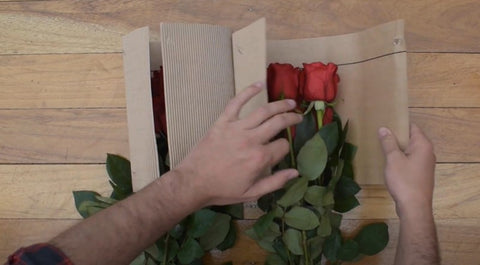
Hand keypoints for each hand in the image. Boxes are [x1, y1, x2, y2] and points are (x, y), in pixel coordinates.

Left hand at [174, 82, 301, 205]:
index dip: (285, 147)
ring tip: (290, 102)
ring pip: (264, 111)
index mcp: (260, 158)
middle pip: (278, 123)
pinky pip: (237, 102)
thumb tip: (295, 172)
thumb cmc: (222, 190)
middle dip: (292, 118)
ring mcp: (237, 128)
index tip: (281, 150)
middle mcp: (251, 139)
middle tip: (299, 116)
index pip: (283, 145)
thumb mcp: (252, 193)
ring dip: (280, 105)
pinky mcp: (223, 122)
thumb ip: (275, 182)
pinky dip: (248, 91)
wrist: (193, 182)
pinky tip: (260, 84)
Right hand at [378, 124, 435, 217]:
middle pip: (411, 138)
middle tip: (380, 133)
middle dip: (396, 136)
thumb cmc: (404, 180)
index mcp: (423, 145)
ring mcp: (425, 164)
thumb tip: (384, 128)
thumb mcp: (393, 159)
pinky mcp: (421, 174)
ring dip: (397, 148)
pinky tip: (389, 162)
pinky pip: (410, 160)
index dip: (399, 124)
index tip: (385, 122)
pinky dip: (401, 158)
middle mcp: (427, 152)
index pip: (412, 127)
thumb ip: (388, 143)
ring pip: (410, 150)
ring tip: (381, 146)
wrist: (414, 207)